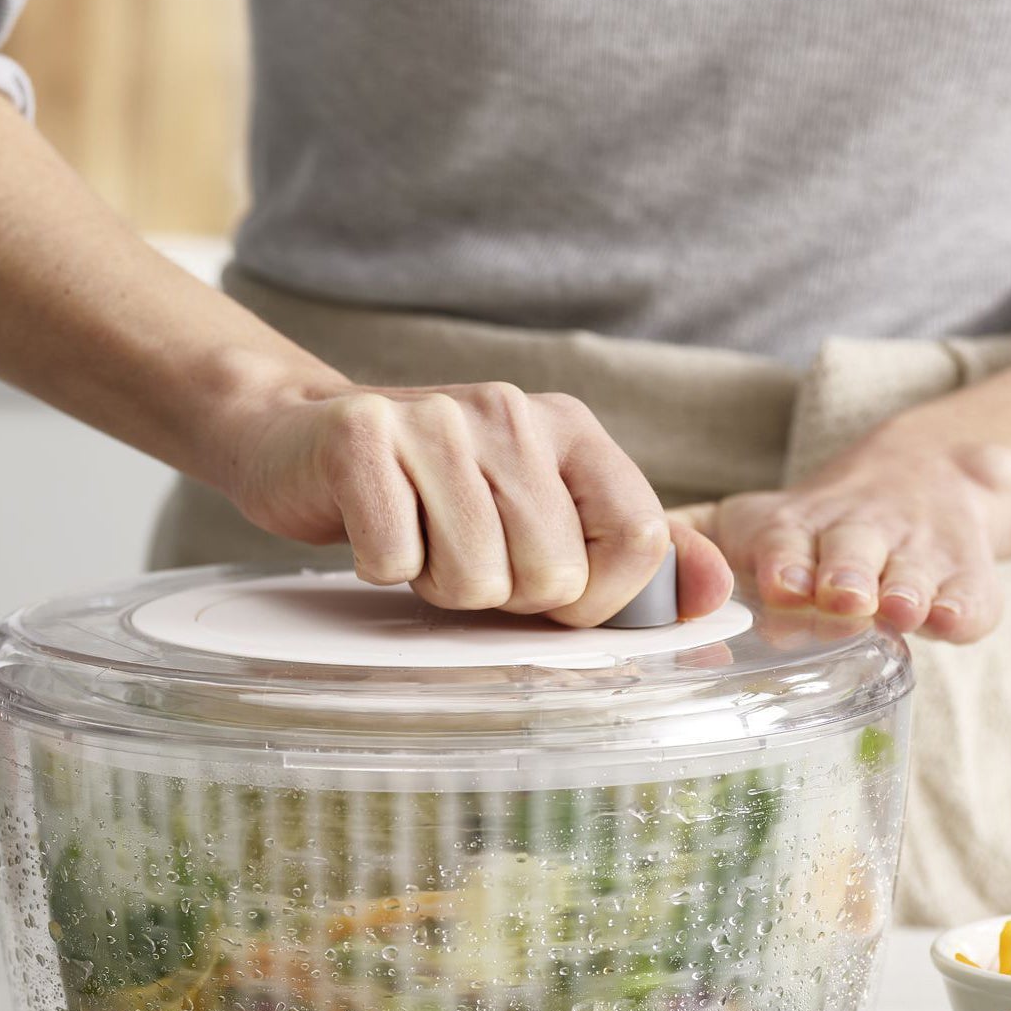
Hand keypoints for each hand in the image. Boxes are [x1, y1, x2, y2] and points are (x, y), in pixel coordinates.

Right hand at [222, 378, 733, 626]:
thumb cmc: (428, 495)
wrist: (297, 434)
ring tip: (418, 540)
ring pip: (473, 579)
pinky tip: (374, 527)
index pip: (640, 537)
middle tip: (460, 555)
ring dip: (435, 587)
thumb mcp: (536, 513)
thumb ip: (628, 553)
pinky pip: (393, 561)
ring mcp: (435, 419)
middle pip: (551, 575)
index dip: (600, 600)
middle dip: (501, 597)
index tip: (551, 597)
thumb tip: (713, 593)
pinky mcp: (361, 438)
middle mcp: (512, 411)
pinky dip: (379, 569)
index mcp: (571, 427)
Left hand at [677, 427, 1008, 641]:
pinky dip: (962, 610)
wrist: (926, 476)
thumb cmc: (809, 524)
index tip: (780, 581)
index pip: (786, 540)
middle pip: (851, 554)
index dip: (785, 559)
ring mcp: (915, 559)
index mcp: (795, 528)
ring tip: (896, 608)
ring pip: (911, 574)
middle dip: (843, 574)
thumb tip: (617, 569)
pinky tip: (949, 618)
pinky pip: (972, 599)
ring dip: (903, 590)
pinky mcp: (966, 581)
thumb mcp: (745, 520)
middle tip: (838, 595)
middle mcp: (856, 537)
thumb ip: (685, 538)